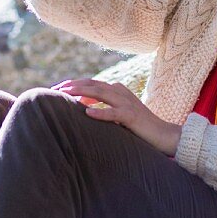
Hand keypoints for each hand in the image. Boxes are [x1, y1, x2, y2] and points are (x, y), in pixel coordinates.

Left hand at [52, 78, 182, 156]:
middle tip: (55, 89)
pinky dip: (100, 112)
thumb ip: (103, 108)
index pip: (91, 83)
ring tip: (66, 94)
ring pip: (101, 93)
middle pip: (93, 84)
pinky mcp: (132, 115)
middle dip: (73, 85)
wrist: (162, 134)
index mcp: (116, 89)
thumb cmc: (138, 127)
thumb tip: (82, 109)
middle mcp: (120, 91)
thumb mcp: (117, 115)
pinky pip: (114, 112)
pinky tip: (87, 113)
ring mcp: (127, 102)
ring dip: (82, 92)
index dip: (73, 83)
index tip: (56, 88)